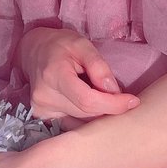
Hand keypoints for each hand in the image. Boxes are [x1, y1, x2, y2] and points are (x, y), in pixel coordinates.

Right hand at [17, 26, 138, 120]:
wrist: (34, 51)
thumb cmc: (60, 45)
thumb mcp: (82, 45)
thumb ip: (99, 66)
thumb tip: (114, 91)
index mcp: (54, 75)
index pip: (87, 100)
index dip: (113, 104)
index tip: (132, 101)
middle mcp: (44, 96)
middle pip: (87, 112)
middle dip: (108, 106)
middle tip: (120, 95)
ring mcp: (41, 109)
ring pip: (82, 120)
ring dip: (98, 111)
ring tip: (101, 94)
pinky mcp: (43, 117)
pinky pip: (73, 122)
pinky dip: (86, 115)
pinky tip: (89, 103)